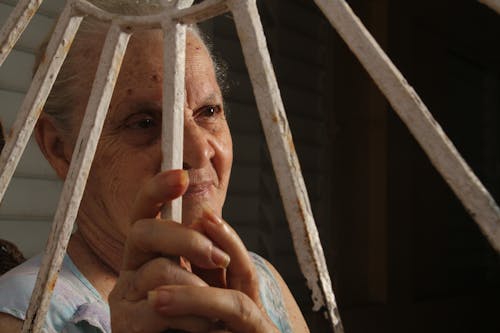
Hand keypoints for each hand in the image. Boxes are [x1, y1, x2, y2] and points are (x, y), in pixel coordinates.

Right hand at [109, 170, 278, 332]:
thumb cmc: (201, 314)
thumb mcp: (209, 277)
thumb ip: (206, 249)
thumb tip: (208, 217)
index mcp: (149, 250)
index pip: (144, 211)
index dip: (157, 190)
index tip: (181, 175)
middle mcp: (131, 266)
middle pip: (143, 231)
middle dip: (185, 239)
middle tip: (218, 258)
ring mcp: (124, 294)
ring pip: (158, 269)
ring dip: (196, 288)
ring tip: (216, 312)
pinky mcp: (124, 323)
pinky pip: (159, 307)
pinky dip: (192, 316)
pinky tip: (206, 326)